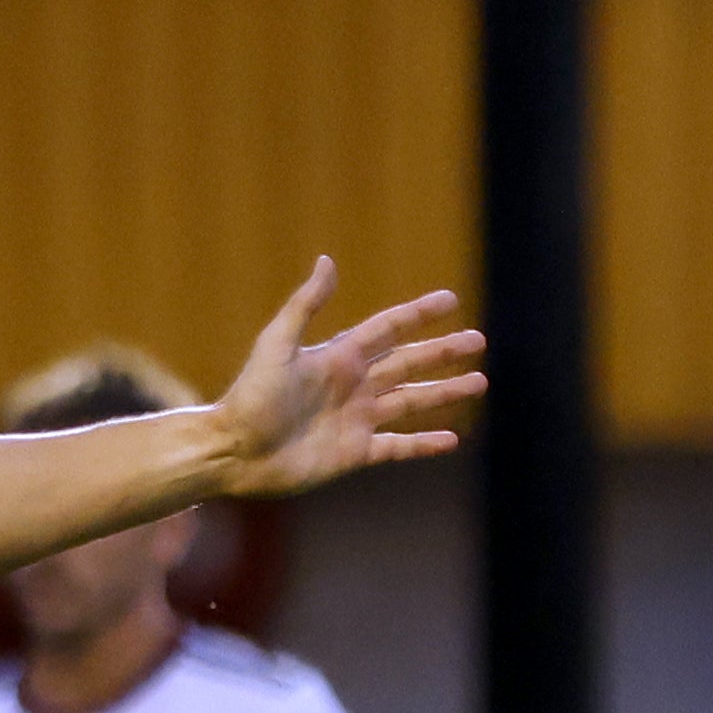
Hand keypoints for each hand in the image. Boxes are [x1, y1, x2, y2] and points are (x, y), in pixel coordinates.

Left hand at [213, 262, 484, 499]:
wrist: (233, 451)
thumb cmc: (249, 397)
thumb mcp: (276, 344)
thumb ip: (305, 305)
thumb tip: (327, 260)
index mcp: (338, 357)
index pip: (388, 329)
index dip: (418, 314)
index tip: (450, 300)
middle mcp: (352, 386)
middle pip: (408, 363)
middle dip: (443, 352)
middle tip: (478, 341)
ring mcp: (355, 420)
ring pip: (411, 403)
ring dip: (444, 393)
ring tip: (479, 383)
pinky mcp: (353, 453)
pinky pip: (398, 447)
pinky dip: (424, 444)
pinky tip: (452, 438)